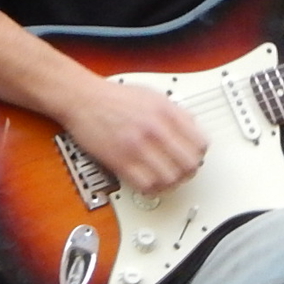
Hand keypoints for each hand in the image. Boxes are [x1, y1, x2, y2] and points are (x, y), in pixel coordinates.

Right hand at [64, 78, 208, 194]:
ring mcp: (138, 146)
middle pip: (189, 164)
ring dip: (171, 183)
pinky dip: (152, 188)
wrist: (83, 99)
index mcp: (167, 112)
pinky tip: (149, 183)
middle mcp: (155, 129)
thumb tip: (192, 129)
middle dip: (188, 172)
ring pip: (171, 178)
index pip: (200, 143)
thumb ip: (175, 112)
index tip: (193, 157)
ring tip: (165, 179)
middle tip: (181, 172)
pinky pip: (146, 185)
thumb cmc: (113, 98)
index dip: (199, 154)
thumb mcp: (153, 95)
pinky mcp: (121, 161)